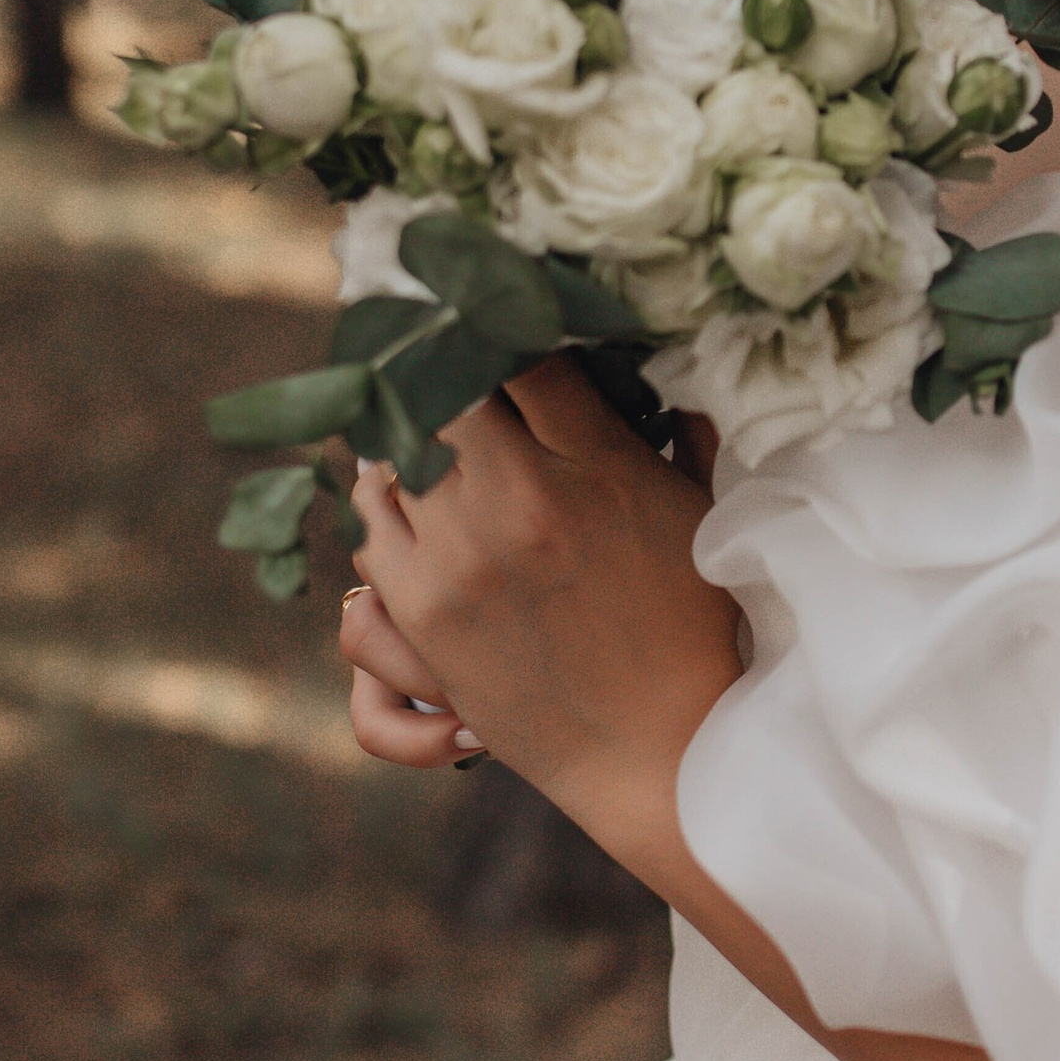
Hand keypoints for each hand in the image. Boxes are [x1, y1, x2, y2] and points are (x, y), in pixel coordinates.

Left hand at [345, 359, 745, 863]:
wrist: (658, 749)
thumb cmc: (691, 625)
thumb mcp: (693, 510)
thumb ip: (668, 429)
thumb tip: (646, 362)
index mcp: (594, 463)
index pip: (521, 348)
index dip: (502, 319)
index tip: (494, 310)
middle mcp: (516, 500)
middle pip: (441, 385)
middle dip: (442, 367)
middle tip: (440, 355)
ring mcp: (456, 555)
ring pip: (390, 450)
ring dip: (402, 433)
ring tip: (414, 425)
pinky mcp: (419, 609)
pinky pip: (366, 525)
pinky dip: (377, 503)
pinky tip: (393, 495)